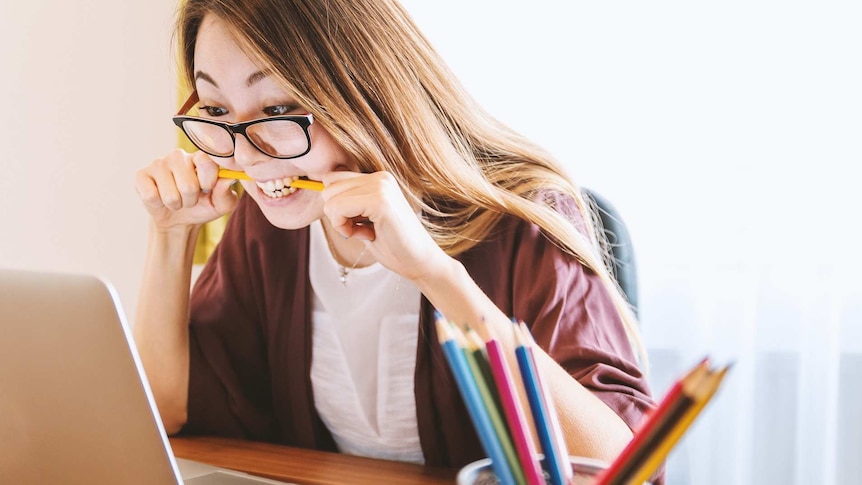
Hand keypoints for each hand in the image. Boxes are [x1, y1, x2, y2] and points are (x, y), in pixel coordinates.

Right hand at [135, 149, 238, 230]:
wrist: (179, 219)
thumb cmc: (203, 206)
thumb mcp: (221, 205)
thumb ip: (226, 193)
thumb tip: (228, 179)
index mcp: (200, 157)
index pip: (206, 161)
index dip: (208, 182)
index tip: (207, 189)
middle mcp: (179, 155)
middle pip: (188, 185)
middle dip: (191, 200)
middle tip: (190, 198)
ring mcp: (158, 163)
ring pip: (170, 194)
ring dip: (176, 204)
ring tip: (177, 200)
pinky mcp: (141, 175)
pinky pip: (151, 196)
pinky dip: (159, 205)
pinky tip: (160, 198)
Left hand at [320, 171, 449, 281]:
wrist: (420, 262)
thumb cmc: (393, 244)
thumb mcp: (365, 218)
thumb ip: (348, 202)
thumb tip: (320, 190)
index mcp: (378, 178)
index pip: (332, 179)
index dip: (336, 205)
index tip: (357, 222)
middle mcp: (380, 177)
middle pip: (328, 187)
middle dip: (337, 214)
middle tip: (361, 229)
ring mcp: (381, 186)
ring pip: (330, 199)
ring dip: (341, 222)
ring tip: (366, 231)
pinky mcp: (380, 201)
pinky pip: (338, 209)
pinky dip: (344, 228)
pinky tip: (366, 235)